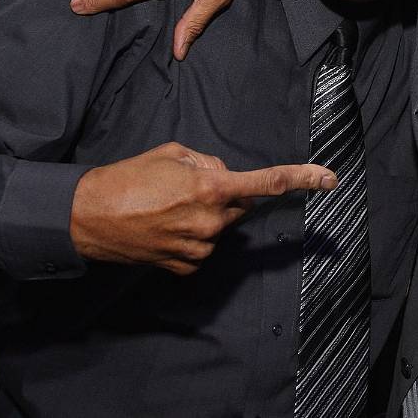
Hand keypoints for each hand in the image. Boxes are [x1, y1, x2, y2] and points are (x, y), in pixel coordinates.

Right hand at [71, 142, 335, 274]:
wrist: (88, 216)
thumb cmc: (128, 178)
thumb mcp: (172, 154)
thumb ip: (208, 163)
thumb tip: (225, 176)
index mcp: (210, 187)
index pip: (264, 183)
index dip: (300, 179)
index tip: (329, 179)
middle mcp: (210, 220)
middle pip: (237, 206)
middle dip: (222, 196)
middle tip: (183, 189)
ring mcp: (199, 246)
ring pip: (219, 228)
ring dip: (203, 217)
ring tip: (164, 208)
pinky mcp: (185, 265)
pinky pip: (202, 248)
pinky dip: (189, 238)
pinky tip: (163, 228)